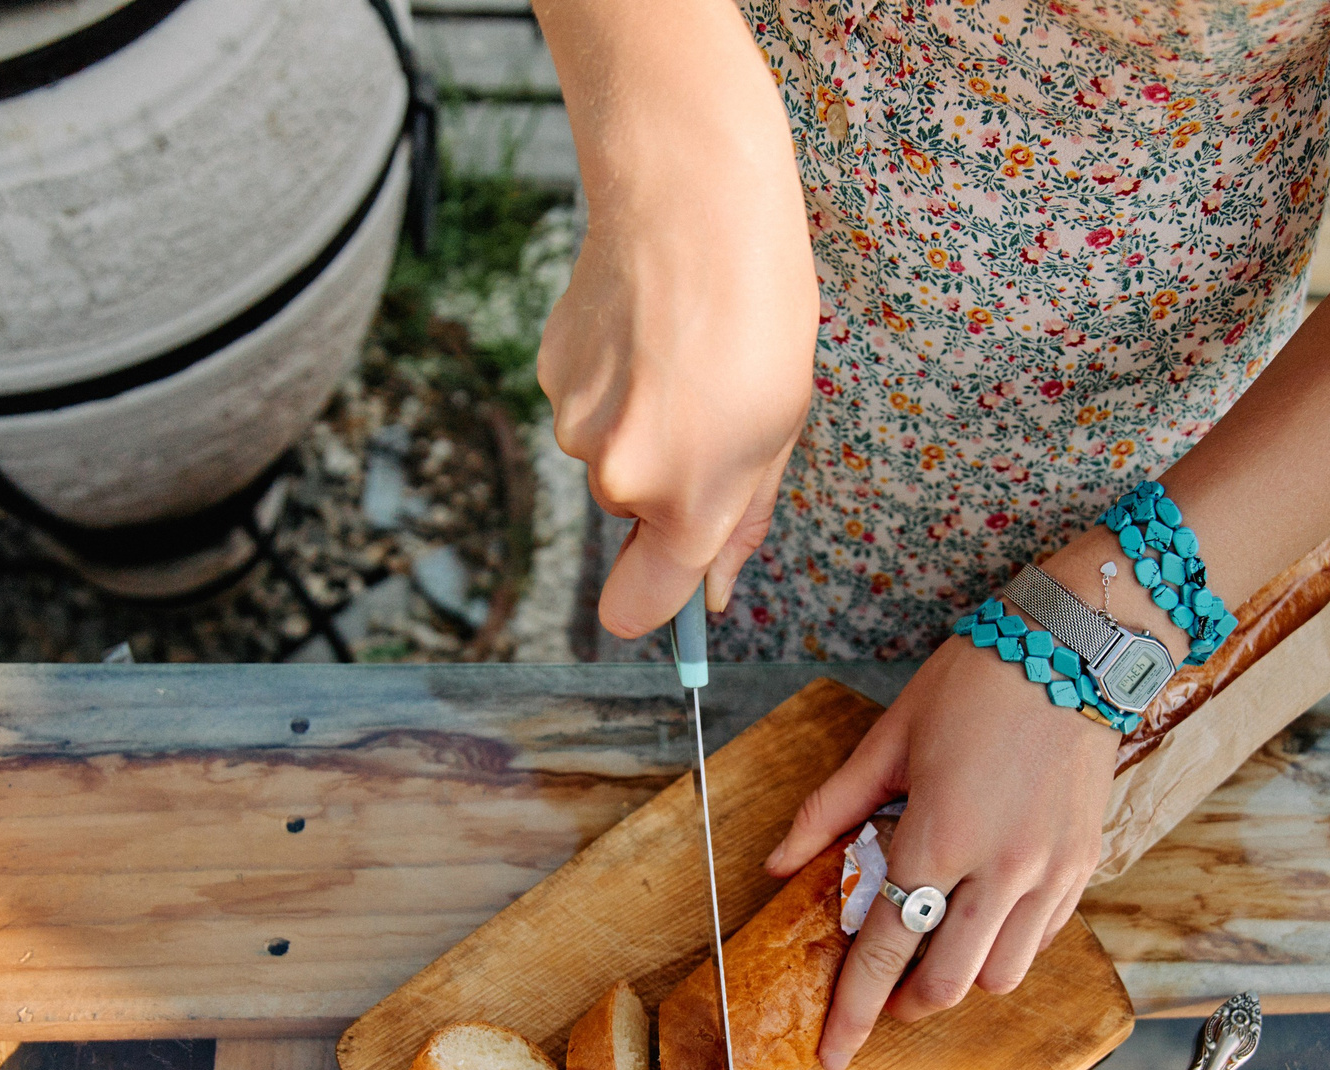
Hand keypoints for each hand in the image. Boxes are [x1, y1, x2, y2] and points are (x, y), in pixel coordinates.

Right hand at [534, 0, 816, 637]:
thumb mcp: (781, 428)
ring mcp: (574, 425)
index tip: (667, 592)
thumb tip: (712, 591)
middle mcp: (617, 478)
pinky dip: (615, 382)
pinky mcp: (548, 375)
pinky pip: (586, 406)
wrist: (691, 201)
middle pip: (633, 517)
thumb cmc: (757, 311)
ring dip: (643, 424)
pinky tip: (646, 331)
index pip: (639, 609)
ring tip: (684, 355)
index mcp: (686, 503)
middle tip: (715, 406)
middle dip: (668, 481)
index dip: (653, 605)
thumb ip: (740, 520)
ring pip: (607, 457)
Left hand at [765, 639, 1117, 1069]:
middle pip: (947, 983)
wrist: (1078, 647)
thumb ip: (832, 808)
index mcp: (938, 837)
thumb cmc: (977, 681)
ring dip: (961, 979)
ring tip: (937, 951)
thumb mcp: (891, 737)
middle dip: (906, 1004)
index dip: (853, 1012)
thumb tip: (778, 863)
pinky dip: (1007, 945)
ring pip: (1001, 975)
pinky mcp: (1084, 864)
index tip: (833, 1054)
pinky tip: (985, 916)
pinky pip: (1042, 938)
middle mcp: (999, 869)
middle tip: (886, 992)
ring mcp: (1049, 872)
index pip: (884, 950)